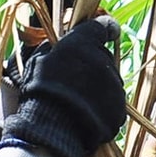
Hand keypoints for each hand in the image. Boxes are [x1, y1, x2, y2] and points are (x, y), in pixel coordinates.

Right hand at [0, 17, 126, 156]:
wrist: (51, 129)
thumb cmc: (39, 91)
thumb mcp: (36, 60)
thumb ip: (51, 47)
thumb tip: (56, 42)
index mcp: (84, 43)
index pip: (101, 27)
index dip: (104, 28)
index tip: (108, 30)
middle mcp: (105, 61)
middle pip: (104, 58)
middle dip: (93, 65)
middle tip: (74, 79)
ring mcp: (115, 87)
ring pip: (109, 83)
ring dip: (97, 88)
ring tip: (77, 103)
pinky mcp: (119, 110)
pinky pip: (112, 105)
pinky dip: (102, 109)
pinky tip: (85, 116)